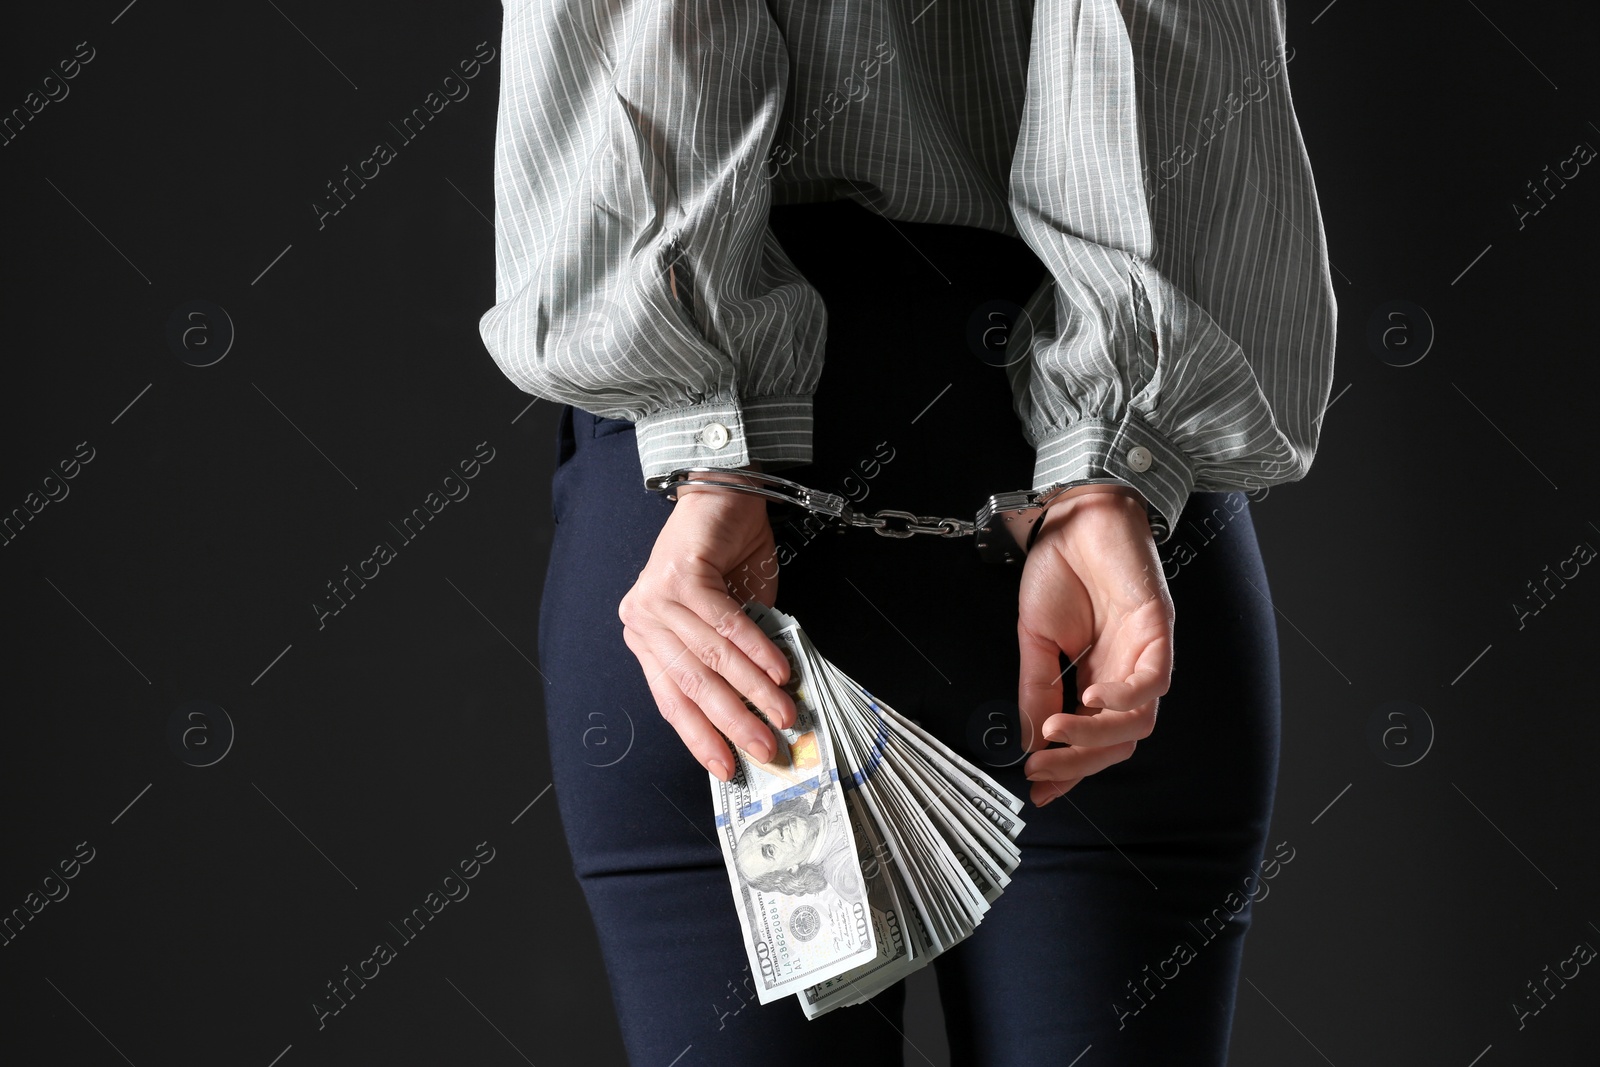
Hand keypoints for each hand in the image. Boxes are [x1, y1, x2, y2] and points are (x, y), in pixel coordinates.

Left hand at [618, 480, 796, 781]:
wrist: (723, 489)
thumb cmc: (727, 556)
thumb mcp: (730, 618)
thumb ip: (736, 661)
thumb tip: (765, 713)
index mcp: (647, 638)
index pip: (671, 700)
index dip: (701, 737)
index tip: (729, 769)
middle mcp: (642, 620)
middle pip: (691, 686)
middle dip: (733, 725)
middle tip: (768, 751)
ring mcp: (656, 598)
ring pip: (710, 660)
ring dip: (753, 693)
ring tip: (784, 714)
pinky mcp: (679, 576)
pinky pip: (724, 625)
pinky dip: (756, 651)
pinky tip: (779, 672)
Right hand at [1016, 485, 1173, 806]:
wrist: (1071, 515)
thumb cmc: (1058, 569)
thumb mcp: (1035, 641)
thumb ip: (1037, 690)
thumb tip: (1028, 742)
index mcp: (1097, 677)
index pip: (1093, 739)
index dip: (1068, 770)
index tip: (1038, 790)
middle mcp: (1126, 673)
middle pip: (1120, 742)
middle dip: (1079, 764)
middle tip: (1041, 768)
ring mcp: (1146, 653)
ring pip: (1140, 722)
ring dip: (1097, 737)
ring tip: (1058, 732)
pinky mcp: (1158, 628)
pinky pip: (1154, 680)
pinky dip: (1125, 697)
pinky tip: (1092, 697)